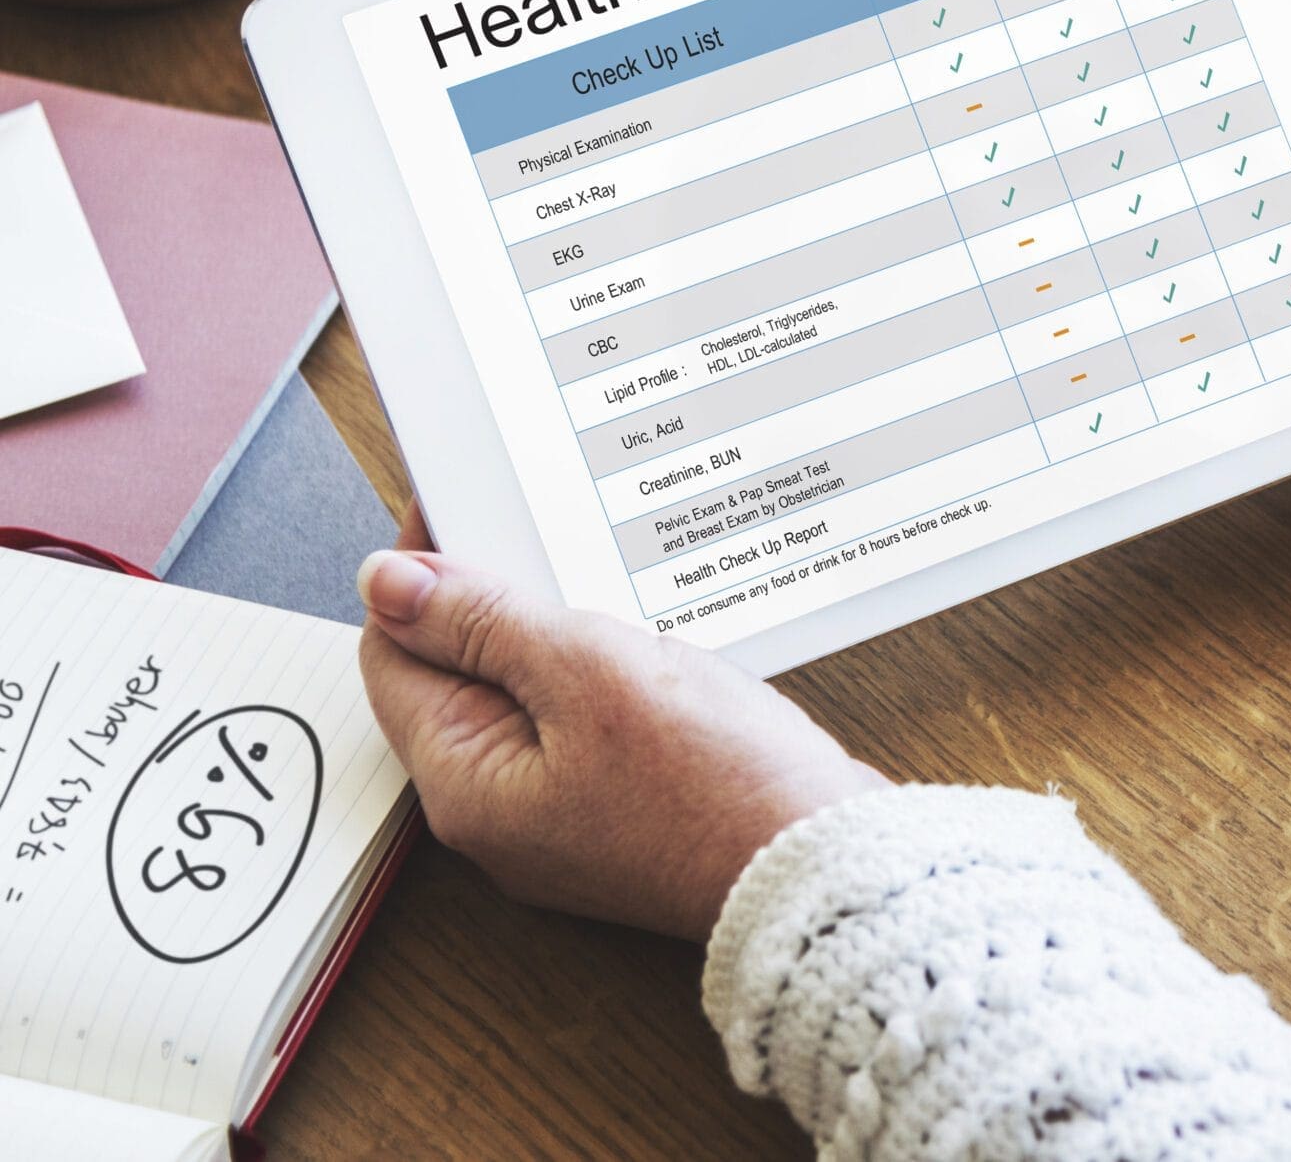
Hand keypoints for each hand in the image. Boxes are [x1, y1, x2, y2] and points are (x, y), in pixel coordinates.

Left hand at [357, 509, 888, 940]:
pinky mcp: (619, 812)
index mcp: (467, 785)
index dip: (419, 573)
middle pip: (459, 676)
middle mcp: (499, 812)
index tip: (468, 502)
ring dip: (555, 632)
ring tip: (608, 579)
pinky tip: (648, 639)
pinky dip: (601, 672)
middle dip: (495, 599)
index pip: (394, 655)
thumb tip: (386, 582)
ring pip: (527, 696)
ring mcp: (562, 817)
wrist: (824, 868)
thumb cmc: (715, 783)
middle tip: (548, 530)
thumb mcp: (587, 671)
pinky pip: (582, 724)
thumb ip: (482, 623)